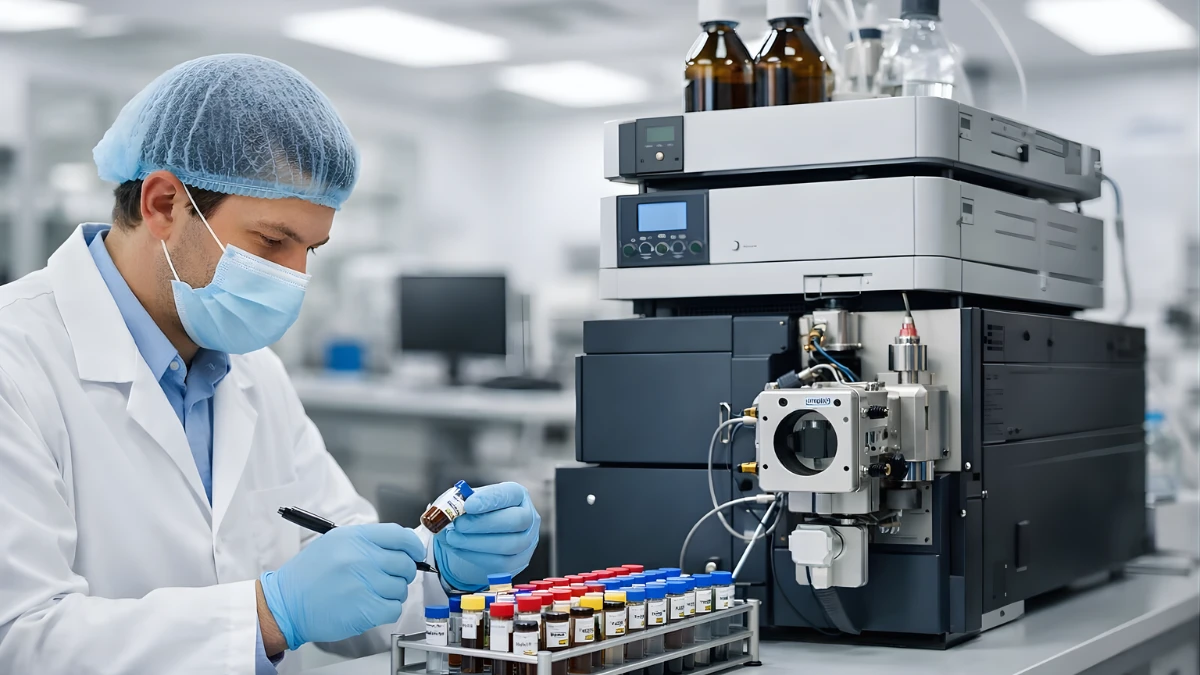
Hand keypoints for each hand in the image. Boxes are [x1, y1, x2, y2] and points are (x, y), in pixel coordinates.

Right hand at [259, 523, 424, 649]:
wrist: (286, 604)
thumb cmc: (308, 575)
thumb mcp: (334, 543)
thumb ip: (367, 542)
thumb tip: (399, 547)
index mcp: (355, 538)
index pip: (400, 536)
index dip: (413, 546)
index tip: (414, 553)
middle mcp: (361, 558)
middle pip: (404, 563)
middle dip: (402, 572)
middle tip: (388, 578)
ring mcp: (365, 584)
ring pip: (401, 588)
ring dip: (392, 593)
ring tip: (371, 594)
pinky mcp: (366, 609)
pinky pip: (394, 608)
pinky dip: (387, 610)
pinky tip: (371, 607)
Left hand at [434, 482, 539, 590]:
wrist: (481, 538)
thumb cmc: (476, 514)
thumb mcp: (466, 502)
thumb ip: (456, 503)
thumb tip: (443, 513)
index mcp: (517, 495)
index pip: (509, 494)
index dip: (489, 499)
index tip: (468, 505)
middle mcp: (528, 517)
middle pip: (516, 521)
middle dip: (484, 523)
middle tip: (458, 524)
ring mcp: (527, 541)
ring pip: (509, 545)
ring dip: (476, 542)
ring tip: (453, 538)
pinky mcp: (518, 561)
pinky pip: (500, 563)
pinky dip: (476, 556)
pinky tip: (460, 549)